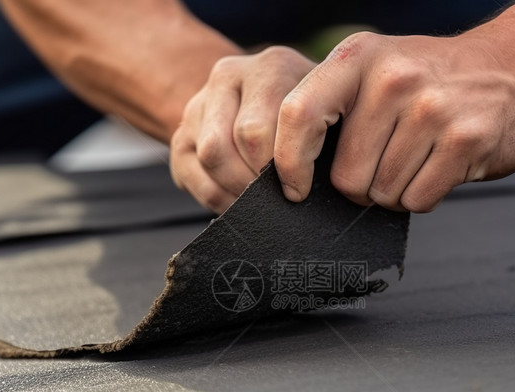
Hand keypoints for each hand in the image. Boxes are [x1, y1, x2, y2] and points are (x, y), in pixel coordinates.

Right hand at [170, 46, 315, 211]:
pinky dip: (218, 197)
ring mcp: (200, 101)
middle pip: (236, 141)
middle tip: (279, 197)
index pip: (267, 126)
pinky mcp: (181, 131)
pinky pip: (193, 175)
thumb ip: (327, 134)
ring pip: (211, 157)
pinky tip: (238, 198)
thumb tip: (333, 178)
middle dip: (260, 181)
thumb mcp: (327, 113)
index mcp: (274, 67)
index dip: (285, 168)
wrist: (257, 100)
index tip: (298, 190)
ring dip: (238, 189)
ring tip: (259, 201)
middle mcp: (231, 75)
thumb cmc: (307, 117)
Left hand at [273, 31, 514, 211]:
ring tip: (418, 157)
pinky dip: (423, 196)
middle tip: (386, 163)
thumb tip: (288, 173)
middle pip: (346, 176)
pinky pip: (418, 199)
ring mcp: (431, 108)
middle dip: (362, 187)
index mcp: (357, 58)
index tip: (295, 188)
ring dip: (396, 191)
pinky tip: (439, 165)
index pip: (298, 116)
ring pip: (383, 194)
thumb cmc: (431, 80)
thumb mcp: (376, 71)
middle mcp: (392, 78)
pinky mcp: (465, 139)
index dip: (288, 163)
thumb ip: (333, 109)